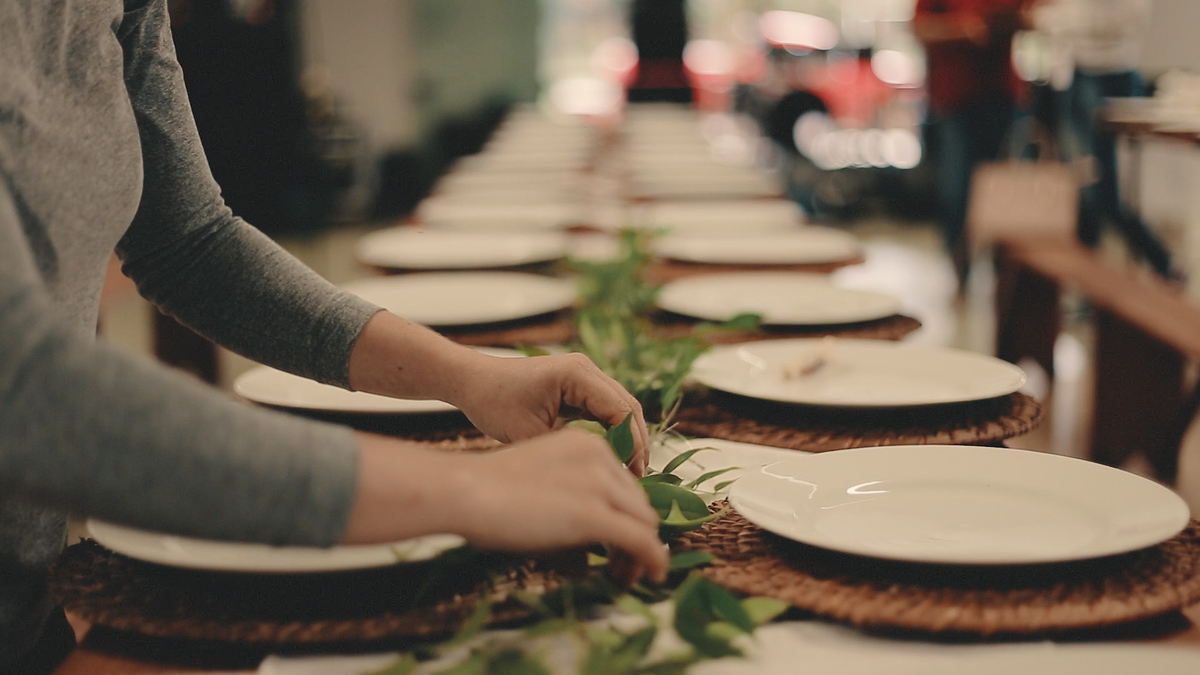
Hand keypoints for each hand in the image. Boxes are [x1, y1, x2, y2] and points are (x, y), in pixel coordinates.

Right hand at [344, 429, 667, 584]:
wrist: (464, 488)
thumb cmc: (483, 490)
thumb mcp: (537, 482)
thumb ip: (566, 500)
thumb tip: (584, 551)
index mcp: (586, 443)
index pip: (621, 484)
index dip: (622, 516)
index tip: (613, 543)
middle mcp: (600, 458)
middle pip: (637, 502)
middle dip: (636, 536)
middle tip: (621, 567)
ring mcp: (600, 485)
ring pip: (643, 522)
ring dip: (642, 553)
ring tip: (626, 578)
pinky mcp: (595, 515)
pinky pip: (641, 541)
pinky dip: (652, 559)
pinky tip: (654, 575)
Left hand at [347, 312, 649, 473]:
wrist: (470, 381)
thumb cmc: (493, 404)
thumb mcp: (528, 434)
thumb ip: (562, 453)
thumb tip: (593, 480)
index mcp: (577, 375)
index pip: (622, 411)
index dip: (633, 445)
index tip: (634, 476)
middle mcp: (586, 370)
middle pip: (628, 407)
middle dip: (636, 442)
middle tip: (638, 478)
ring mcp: (583, 376)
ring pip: (620, 408)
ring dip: (627, 437)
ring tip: (629, 472)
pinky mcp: (576, 386)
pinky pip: (604, 409)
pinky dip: (612, 431)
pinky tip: (611, 457)